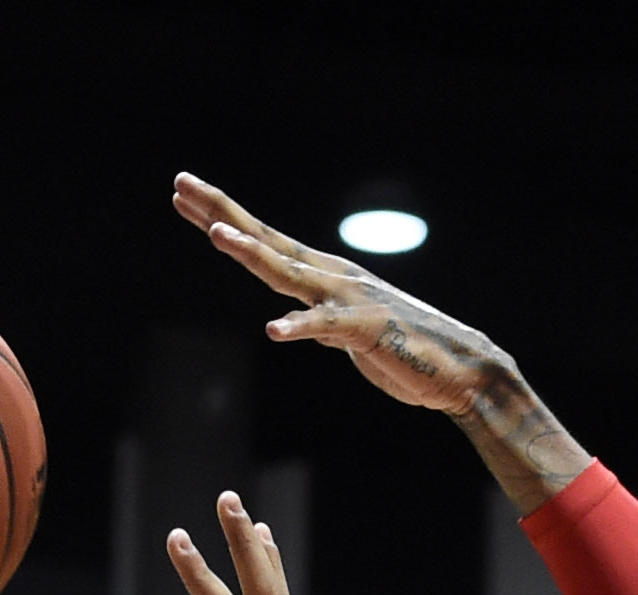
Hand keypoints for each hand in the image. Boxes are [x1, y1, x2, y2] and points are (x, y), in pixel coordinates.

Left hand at [173, 173, 508, 414]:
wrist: (457, 369)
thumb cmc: (402, 350)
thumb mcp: (346, 331)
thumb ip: (319, 320)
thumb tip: (296, 322)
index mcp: (322, 276)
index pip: (262, 241)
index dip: (220, 216)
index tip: (182, 195)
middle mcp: (330, 277)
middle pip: (264, 242)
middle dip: (220, 213)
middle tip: (181, 183)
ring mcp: (347, 300)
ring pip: (289, 273)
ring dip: (252, 253)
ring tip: (215, 235)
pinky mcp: (365, 331)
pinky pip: (327, 328)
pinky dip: (301, 328)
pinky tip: (274, 331)